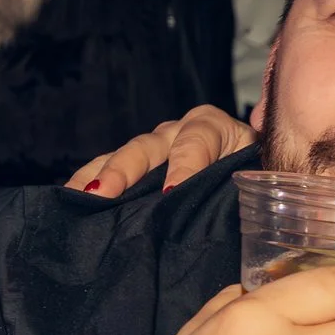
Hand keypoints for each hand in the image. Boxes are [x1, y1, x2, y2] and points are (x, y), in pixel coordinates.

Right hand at [68, 104, 254, 198]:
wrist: (251, 180)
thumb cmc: (258, 178)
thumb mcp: (263, 176)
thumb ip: (257, 183)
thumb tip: (260, 206)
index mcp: (214, 128)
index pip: (197, 140)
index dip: (185, 164)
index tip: (171, 193)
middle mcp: (178, 132)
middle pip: (148, 146)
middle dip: (124, 169)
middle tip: (103, 193)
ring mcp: (153, 149)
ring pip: (122, 157)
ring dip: (98, 177)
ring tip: (79, 198)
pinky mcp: (137, 168)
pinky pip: (108, 172)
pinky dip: (89, 185)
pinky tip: (71, 202)